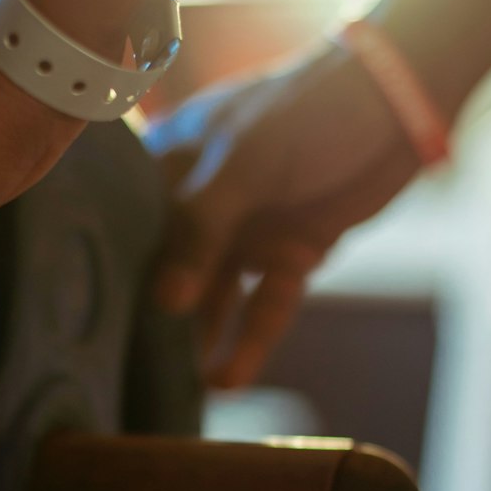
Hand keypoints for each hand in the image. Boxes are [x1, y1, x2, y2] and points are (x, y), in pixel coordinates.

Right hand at [144, 41, 421, 387]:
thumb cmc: (309, 108)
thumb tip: (167, 300)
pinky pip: (265, 304)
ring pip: (217, 295)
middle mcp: (205, 202)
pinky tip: (229, 378)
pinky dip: (251, 340)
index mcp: (175, 163)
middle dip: (155, 316)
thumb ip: (202, 229)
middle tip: (131, 370)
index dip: (112, 266)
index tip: (89, 317)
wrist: (401, 102)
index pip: (130, 221)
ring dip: (203, 338)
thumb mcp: (245, 163)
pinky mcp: (291, 254)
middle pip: (171, 267)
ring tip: (181, 387)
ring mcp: (248, 230)